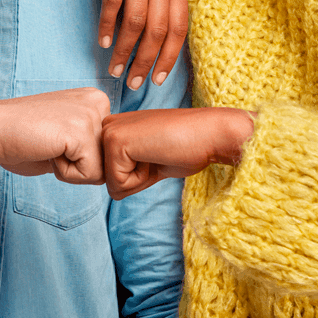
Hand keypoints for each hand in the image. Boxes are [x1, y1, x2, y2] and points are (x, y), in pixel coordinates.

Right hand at [0, 88, 110, 184]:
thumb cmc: (20, 137)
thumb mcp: (66, 137)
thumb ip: (89, 146)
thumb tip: (112, 170)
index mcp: (96, 101)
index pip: (107, 150)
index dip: (79, 158)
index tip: (53, 140)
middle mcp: (98, 102)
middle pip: (108, 160)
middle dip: (78, 165)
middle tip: (49, 144)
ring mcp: (91, 115)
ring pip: (101, 170)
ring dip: (71, 170)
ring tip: (48, 147)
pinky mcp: (80, 132)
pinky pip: (89, 175)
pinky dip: (64, 174)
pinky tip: (46, 150)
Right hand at [98, 0, 189, 90]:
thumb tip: (163, 16)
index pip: (179, 28)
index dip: (170, 56)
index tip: (160, 78)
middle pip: (158, 32)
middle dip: (147, 62)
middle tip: (135, 83)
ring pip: (136, 23)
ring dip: (126, 51)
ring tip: (115, 68)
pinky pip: (113, 2)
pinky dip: (108, 26)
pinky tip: (103, 41)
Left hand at [101, 107, 254, 199]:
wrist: (209, 134)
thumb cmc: (186, 148)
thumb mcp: (150, 161)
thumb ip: (129, 171)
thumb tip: (114, 192)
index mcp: (116, 127)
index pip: (112, 175)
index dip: (139, 176)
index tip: (158, 155)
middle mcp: (107, 126)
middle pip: (109, 180)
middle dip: (136, 179)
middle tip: (159, 155)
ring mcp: (109, 132)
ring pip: (112, 184)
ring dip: (139, 180)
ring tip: (158, 154)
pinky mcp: (115, 142)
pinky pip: (118, 184)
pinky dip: (141, 180)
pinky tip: (157, 155)